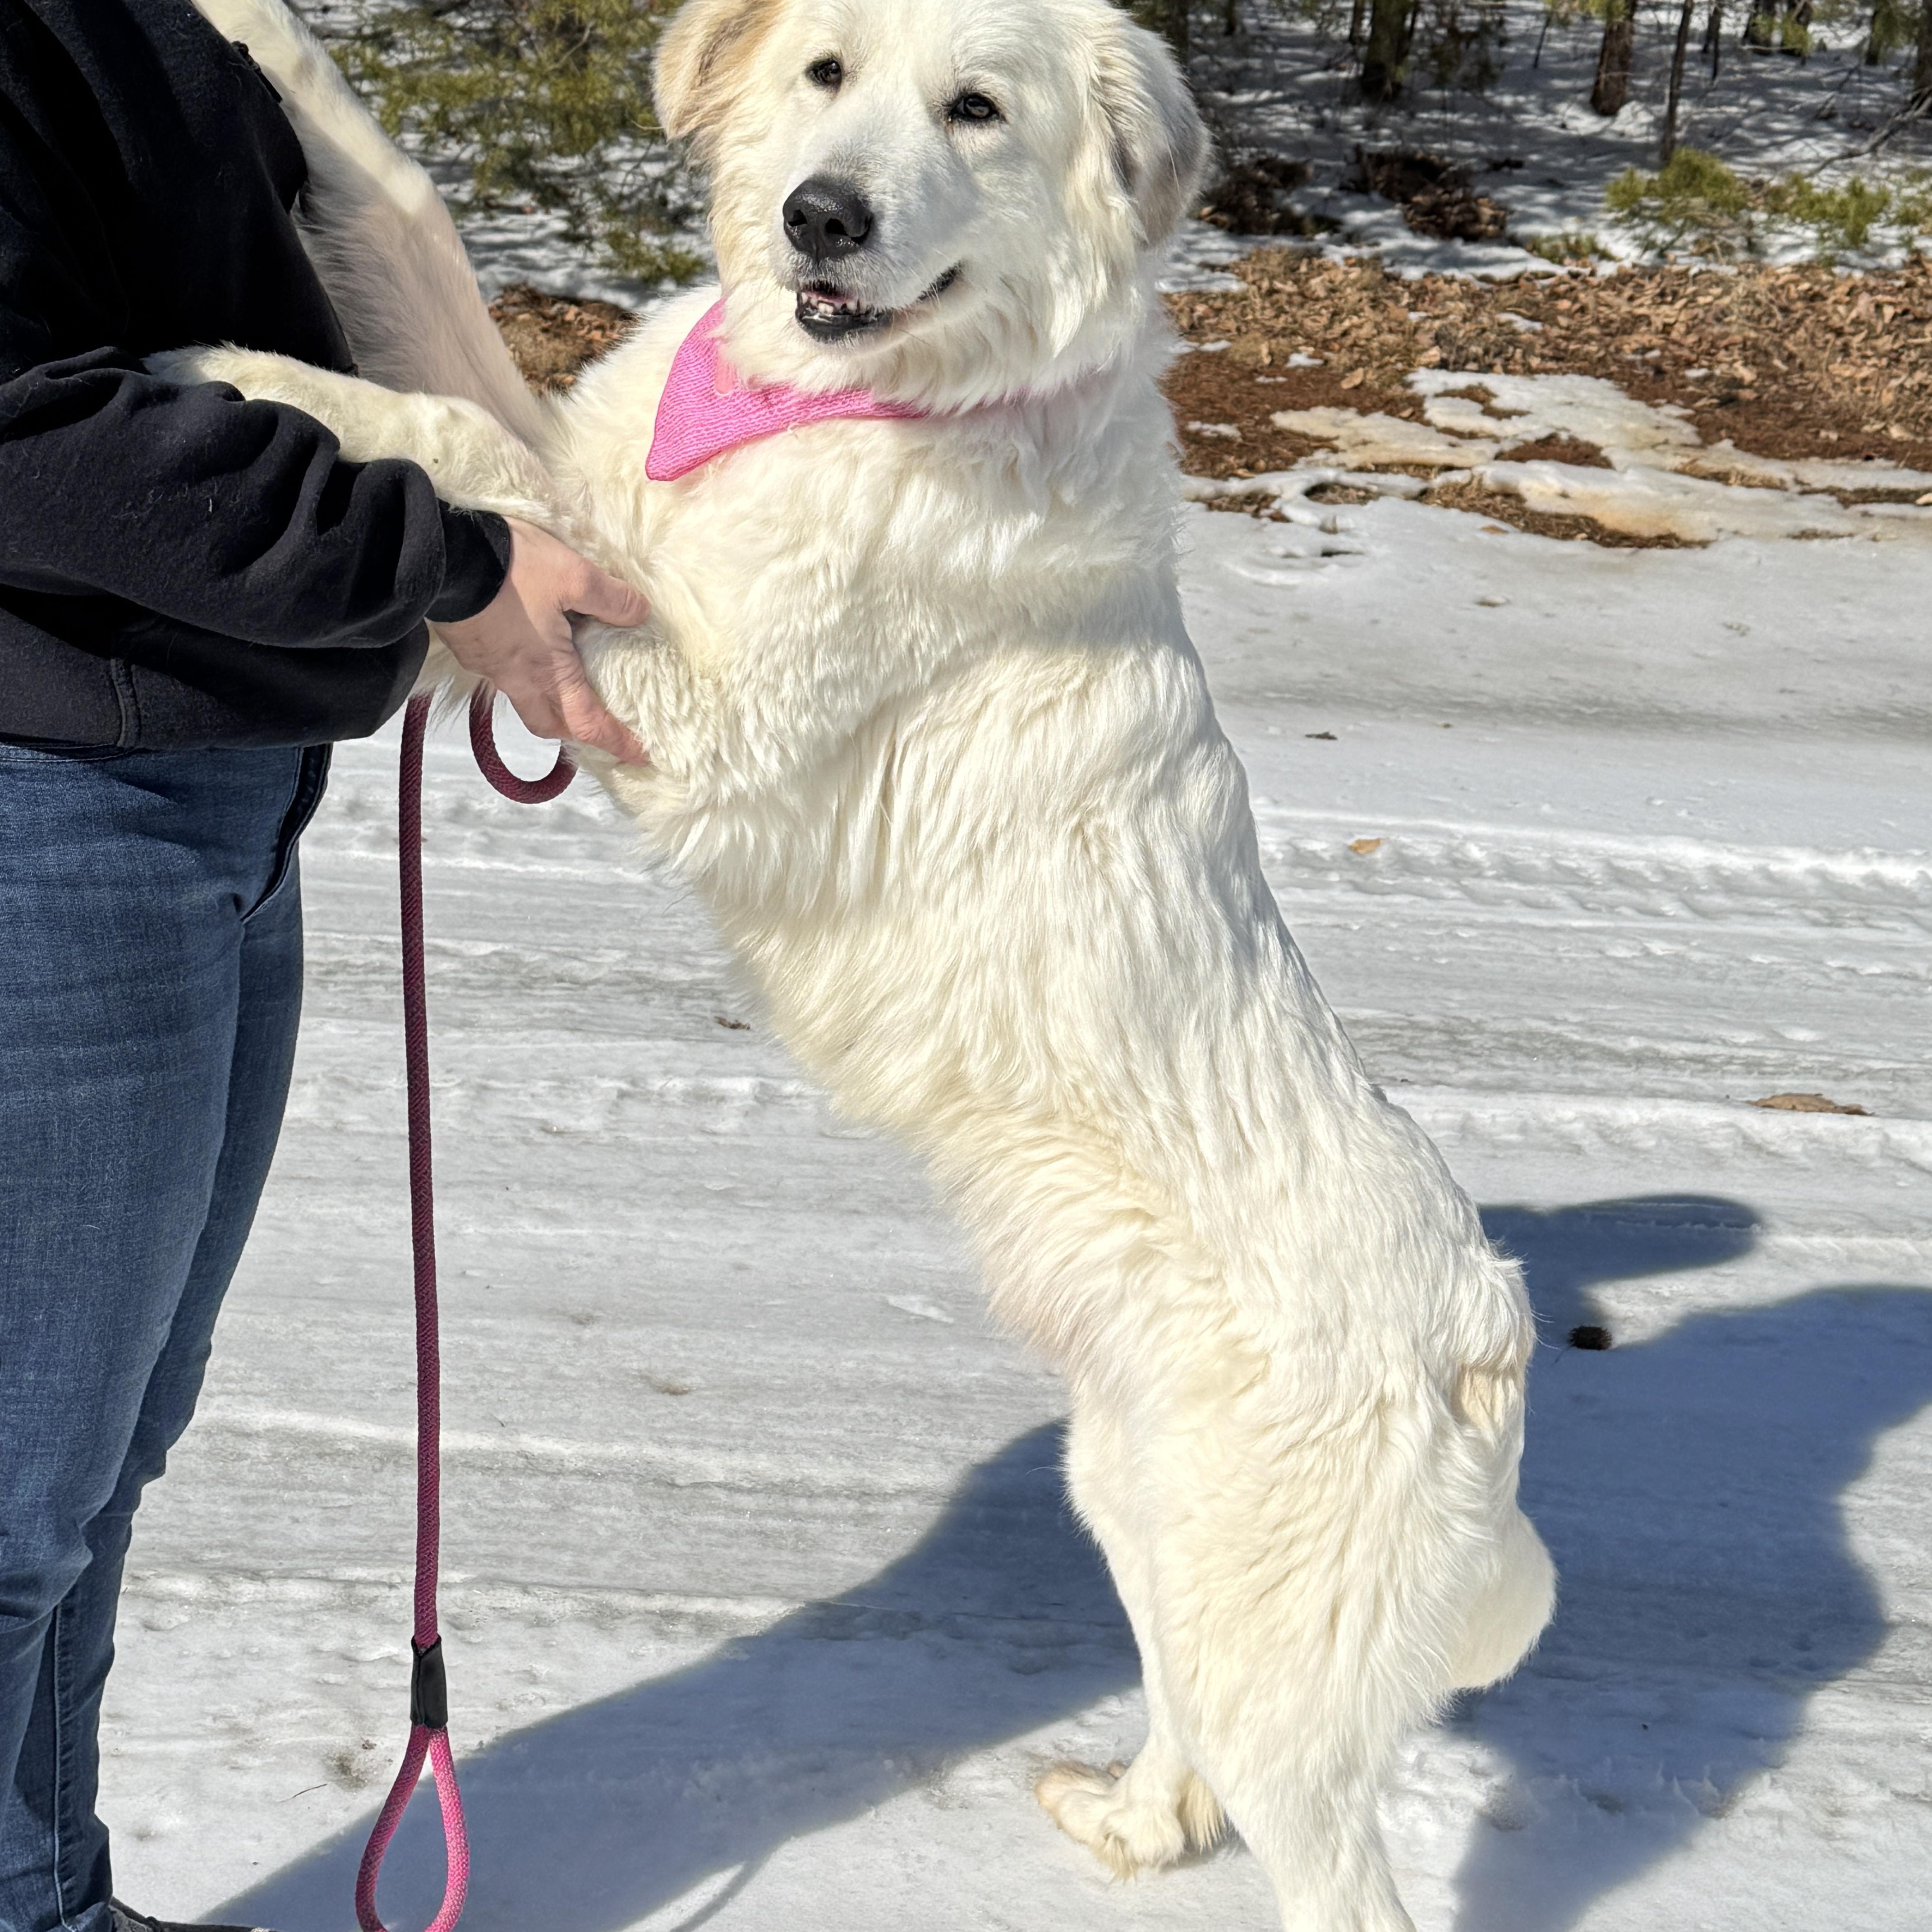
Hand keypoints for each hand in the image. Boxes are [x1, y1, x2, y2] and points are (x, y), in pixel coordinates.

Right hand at [435, 518, 650, 763]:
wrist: (440, 556)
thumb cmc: (510, 569)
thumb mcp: (573, 575)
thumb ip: (611, 598)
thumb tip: (640, 613)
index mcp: (548, 672)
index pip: (588, 724)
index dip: (617, 742)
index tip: (640, 756)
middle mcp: (516, 679)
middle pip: (550, 724)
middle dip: (578, 730)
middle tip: (600, 721)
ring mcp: (488, 666)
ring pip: (525, 699)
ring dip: (549, 700)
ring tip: (568, 679)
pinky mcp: (468, 647)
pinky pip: (502, 672)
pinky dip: (524, 671)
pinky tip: (531, 646)